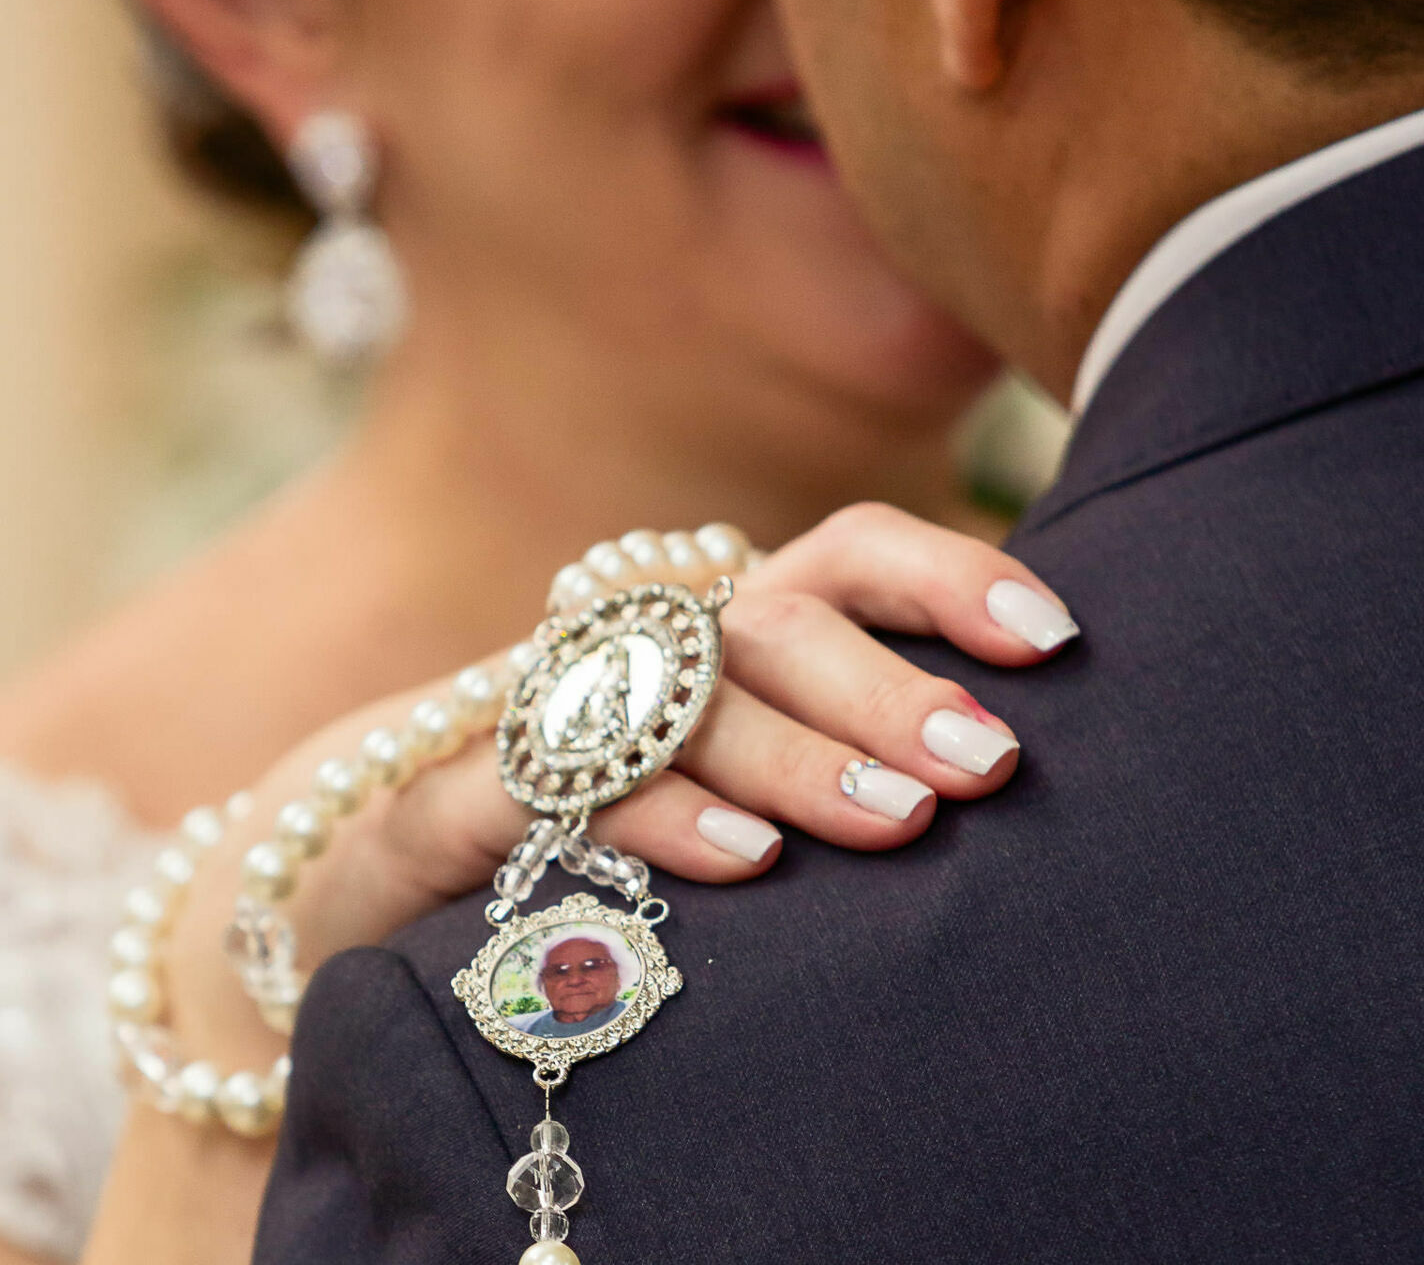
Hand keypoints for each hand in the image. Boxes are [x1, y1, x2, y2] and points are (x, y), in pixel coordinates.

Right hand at [163, 504, 1078, 1068]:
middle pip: (773, 625)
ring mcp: (543, 718)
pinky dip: (658, 816)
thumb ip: (845, 761)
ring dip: (794, 752)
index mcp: (724, 635)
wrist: (372, 865)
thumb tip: (1016, 774)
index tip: (1051, 641)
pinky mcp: (454, 799)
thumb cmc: (605, 834)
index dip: (948, 577)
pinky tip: (744, 861)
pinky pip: (557, 786)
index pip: (845, 558)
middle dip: (884, 684)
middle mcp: (643, 653)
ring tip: (899, 821)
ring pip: (678, 698)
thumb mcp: (734, 790)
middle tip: (983, 764)